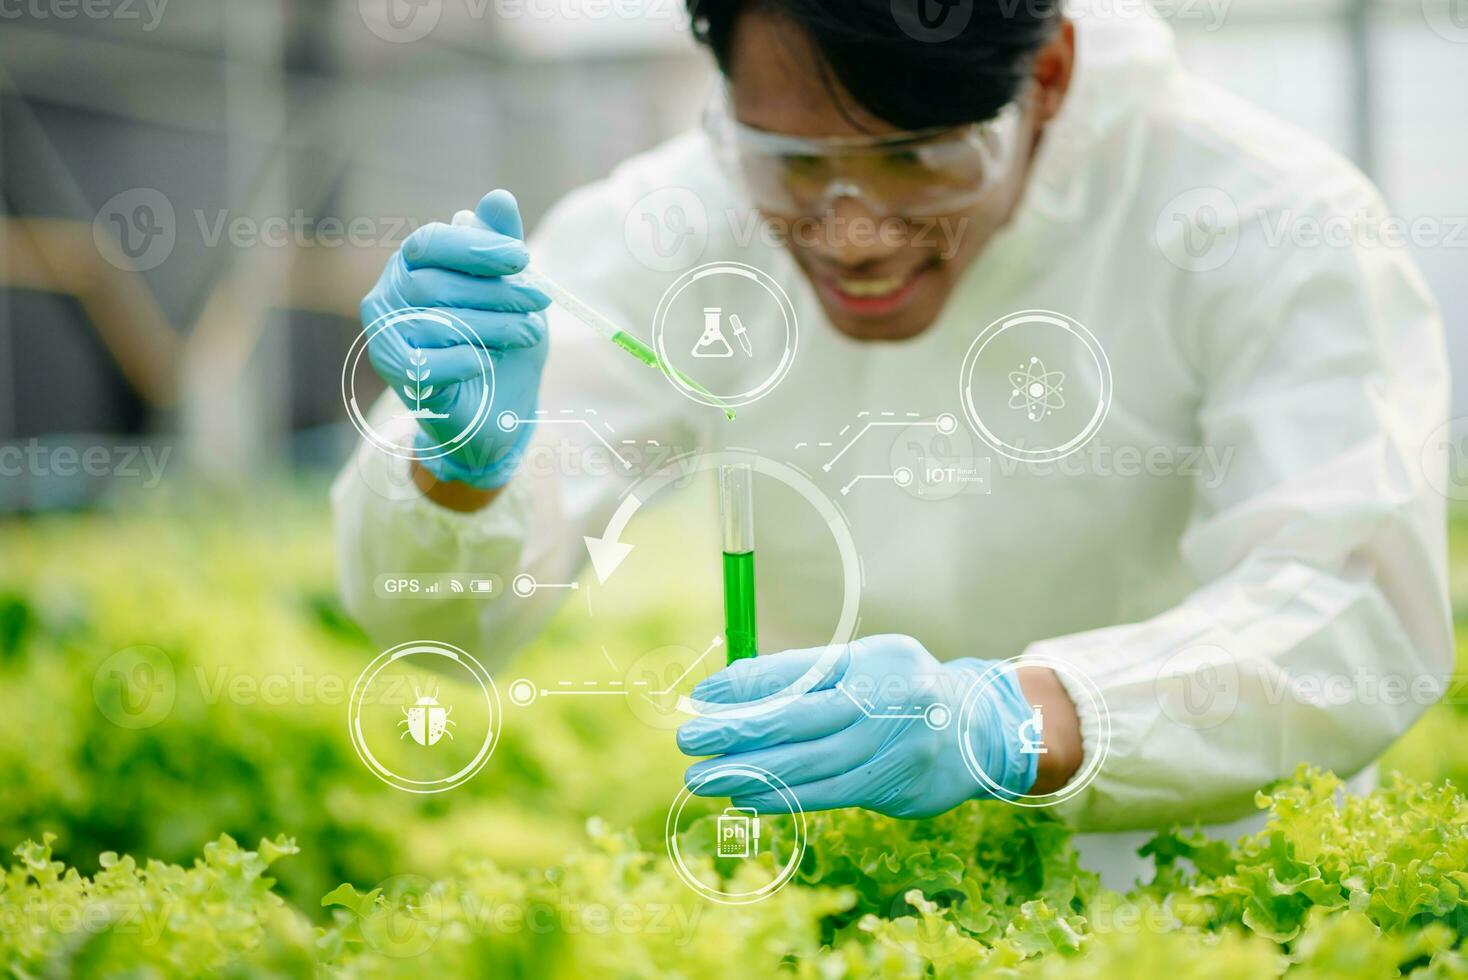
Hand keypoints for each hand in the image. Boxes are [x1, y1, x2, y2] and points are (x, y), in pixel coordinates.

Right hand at [361, 189, 549, 488]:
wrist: (499, 410)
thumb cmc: (500, 340)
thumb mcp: (512, 290)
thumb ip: (502, 246)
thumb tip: (499, 198)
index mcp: (410, 266)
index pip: (430, 243)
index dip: (476, 247)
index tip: (523, 258)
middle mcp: (387, 298)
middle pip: (437, 284)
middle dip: (497, 291)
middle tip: (541, 300)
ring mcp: (387, 340)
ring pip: (437, 323)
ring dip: (493, 325)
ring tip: (529, 331)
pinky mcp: (399, 380)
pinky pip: (430, 364)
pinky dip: (468, 360)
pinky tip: (489, 362)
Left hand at [676, 635, 1041, 818]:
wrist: (979, 731)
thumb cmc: (901, 690)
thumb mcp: (865, 665)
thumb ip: (809, 677)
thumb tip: (732, 693)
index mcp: (875, 660)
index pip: (799, 672)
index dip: (745, 686)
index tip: (702, 697)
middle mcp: (889, 702)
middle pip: (799, 720)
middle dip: (737, 732)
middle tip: (689, 741)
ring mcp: (896, 748)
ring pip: (810, 765)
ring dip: (750, 773)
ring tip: (706, 777)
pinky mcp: (897, 787)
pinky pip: (829, 794)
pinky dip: (783, 798)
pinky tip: (747, 797)